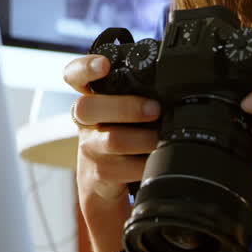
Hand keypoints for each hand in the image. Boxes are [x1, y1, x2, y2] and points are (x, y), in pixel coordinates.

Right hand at [64, 54, 161, 203]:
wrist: (103, 187)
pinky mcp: (98, 175)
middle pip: (87, 107)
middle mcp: (85, 122)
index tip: (104, 64)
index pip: (76, 76)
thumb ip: (140, 98)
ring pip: (112, 140)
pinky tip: (155, 163)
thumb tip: (175, 85)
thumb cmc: (123, 140)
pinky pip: (124, 170)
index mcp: (92, 99)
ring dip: (143, 139)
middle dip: (125, 107)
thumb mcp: (126, 115)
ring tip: (161, 139)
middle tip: (155, 109)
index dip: (86, 67)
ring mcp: (90, 149)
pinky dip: (145, 165)